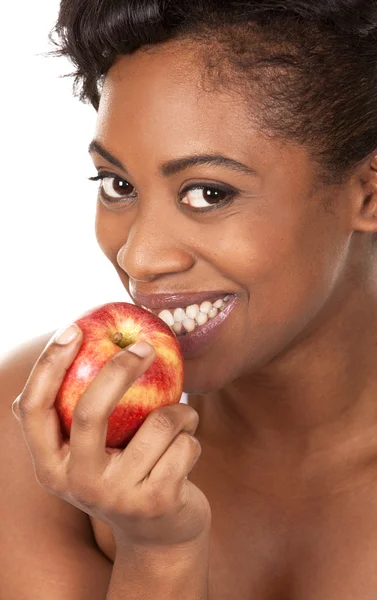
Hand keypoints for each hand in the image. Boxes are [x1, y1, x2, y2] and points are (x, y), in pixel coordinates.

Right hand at [12, 324, 211, 550]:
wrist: (160, 536)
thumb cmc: (124, 473)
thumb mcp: (91, 452)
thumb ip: (76, 412)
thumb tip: (76, 338)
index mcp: (51, 465)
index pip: (32, 408)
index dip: (49, 364)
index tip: (75, 329)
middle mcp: (76, 484)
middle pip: (89, 412)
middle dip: (120, 368)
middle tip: (146, 345)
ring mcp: (117, 497)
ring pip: (158, 423)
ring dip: (181, 412)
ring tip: (180, 422)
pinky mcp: (157, 503)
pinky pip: (186, 443)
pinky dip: (193, 436)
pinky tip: (186, 452)